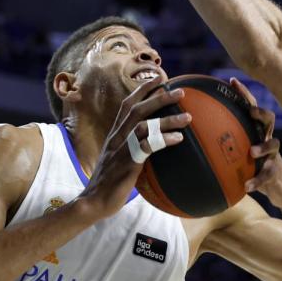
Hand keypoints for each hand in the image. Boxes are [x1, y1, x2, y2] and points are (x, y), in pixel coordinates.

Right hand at [80, 75, 190, 216]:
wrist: (93, 202)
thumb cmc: (110, 184)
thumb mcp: (120, 160)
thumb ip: (134, 149)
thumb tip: (154, 146)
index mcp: (115, 134)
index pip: (127, 104)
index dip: (142, 89)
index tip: (159, 78)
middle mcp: (117, 137)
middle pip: (137, 109)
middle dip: (158, 97)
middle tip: (180, 91)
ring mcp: (120, 149)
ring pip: (143, 125)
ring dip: (167, 119)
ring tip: (188, 116)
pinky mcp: (126, 163)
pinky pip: (146, 147)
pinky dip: (163, 139)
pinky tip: (178, 138)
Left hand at [227, 79, 281, 209]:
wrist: (281, 189)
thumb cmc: (253, 168)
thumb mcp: (238, 155)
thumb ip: (221, 145)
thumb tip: (191, 138)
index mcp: (255, 131)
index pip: (251, 108)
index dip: (244, 94)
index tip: (231, 81)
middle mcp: (266, 139)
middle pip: (269, 119)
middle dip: (261, 112)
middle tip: (252, 112)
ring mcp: (273, 155)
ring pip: (274, 144)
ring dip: (263, 147)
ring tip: (252, 152)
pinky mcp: (275, 172)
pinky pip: (267, 175)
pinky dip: (257, 180)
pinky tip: (247, 186)